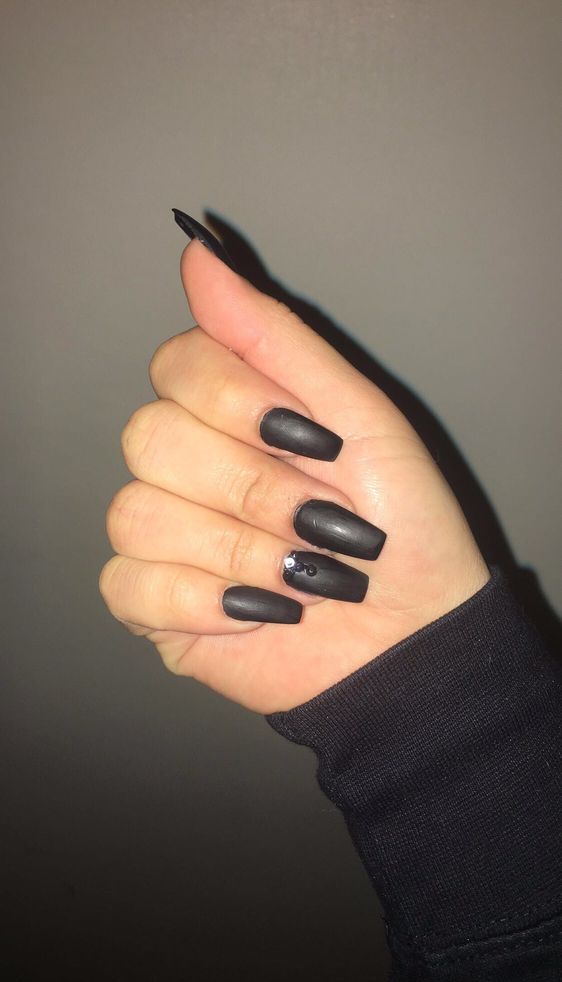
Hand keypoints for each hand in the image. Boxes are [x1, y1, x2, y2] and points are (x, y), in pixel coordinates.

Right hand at [99, 235, 489, 713]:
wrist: (411, 634)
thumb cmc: (400, 525)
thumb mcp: (358, 416)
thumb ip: (274, 337)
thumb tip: (198, 251)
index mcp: (231, 410)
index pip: (177, 364)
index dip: (237, 400)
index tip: (314, 438)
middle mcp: (185, 463)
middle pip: (150, 437)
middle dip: (253, 488)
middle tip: (322, 520)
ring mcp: (163, 532)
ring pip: (138, 511)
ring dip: (240, 550)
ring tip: (304, 576)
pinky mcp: (150, 601)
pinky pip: (127, 582)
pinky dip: (206, 602)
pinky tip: (262, 611)